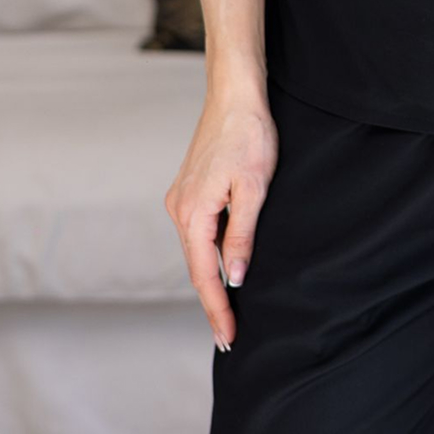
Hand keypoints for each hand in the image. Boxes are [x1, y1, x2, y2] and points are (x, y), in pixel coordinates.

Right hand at [164, 85, 277, 352]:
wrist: (235, 95)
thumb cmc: (248, 135)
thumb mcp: (253, 189)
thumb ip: (242, 236)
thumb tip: (235, 278)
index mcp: (193, 214)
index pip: (205, 275)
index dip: (217, 309)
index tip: (228, 338)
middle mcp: (179, 209)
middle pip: (196, 267)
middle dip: (212, 302)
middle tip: (228, 336)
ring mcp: (181, 198)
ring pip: (196, 249)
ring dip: (210, 278)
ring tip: (226, 309)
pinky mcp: (189, 189)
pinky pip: (198, 231)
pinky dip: (208, 253)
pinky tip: (222, 265)